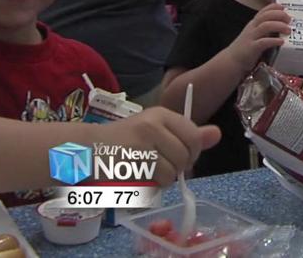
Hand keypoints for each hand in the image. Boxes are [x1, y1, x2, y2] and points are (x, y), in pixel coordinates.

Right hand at [103, 108, 220, 185]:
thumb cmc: (125, 141)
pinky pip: (153, 186)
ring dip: (160, 180)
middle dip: (176, 168)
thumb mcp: (157, 130)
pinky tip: (134, 178)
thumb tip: (217, 134)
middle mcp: (151, 126)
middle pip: (184, 158)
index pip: (194, 137)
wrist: (85, 150)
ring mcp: (139, 146)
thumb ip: (188, 134)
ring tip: (143, 170)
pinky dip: (147, 188)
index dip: (191, 152)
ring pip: (170, 175)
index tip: (178, 155)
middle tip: (157, 164)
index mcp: (161, 114)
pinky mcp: (127, 167)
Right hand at [225, 3, 288, 73]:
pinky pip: (263, 42)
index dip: (274, 7)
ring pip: (265, 26)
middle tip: (289, 20)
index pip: (264, 11)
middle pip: (266, 16)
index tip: (284, 7)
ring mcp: (251, 37)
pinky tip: (282, 42)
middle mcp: (252, 28)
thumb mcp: (255, 36)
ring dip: (279, 26)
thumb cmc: (247, 49)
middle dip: (279, 15)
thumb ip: (266, 32)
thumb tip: (283, 29)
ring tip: (288, 30)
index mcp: (254, 24)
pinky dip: (274, 41)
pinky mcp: (252, 48)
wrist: (232, 61)